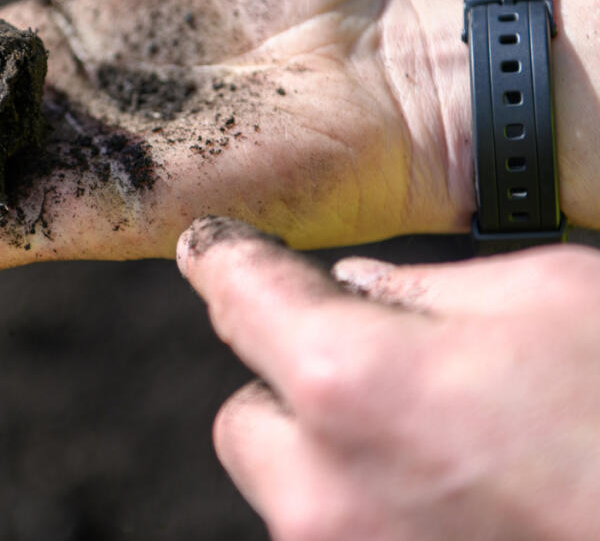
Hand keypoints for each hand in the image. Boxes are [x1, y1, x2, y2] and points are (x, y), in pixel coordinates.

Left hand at [178, 216, 599, 539]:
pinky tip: (459, 503)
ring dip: (332, 460)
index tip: (212, 250)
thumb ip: (430, 291)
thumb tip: (357, 290)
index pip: (238, 298)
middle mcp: (323, 494)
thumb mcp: (553, 301)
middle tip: (378, 371)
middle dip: (294, 386)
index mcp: (351, 386)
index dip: (225, 263)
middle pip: (248, 417)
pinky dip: (371, 515)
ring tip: (442, 452)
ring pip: (288, 493)